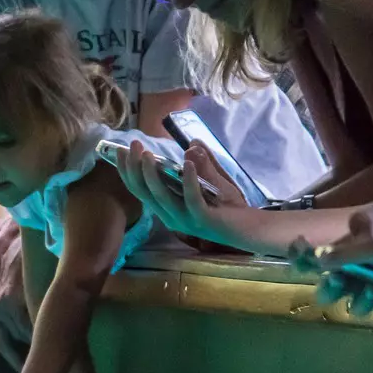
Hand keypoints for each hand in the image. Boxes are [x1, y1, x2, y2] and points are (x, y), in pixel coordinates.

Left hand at [0, 251, 30, 372]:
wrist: (14, 239)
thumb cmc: (8, 258)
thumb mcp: (0, 281)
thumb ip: (1, 300)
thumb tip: (10, 318)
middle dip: (6, 360)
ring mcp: (2, 305)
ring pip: (16, 337)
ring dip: (27, 351)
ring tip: (38, 365)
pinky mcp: (16, 301)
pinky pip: (28, 326)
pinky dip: (36, 337)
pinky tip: (46, 346)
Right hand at [116, 141, 253, 248]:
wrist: (251, 229)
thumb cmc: (229, 207)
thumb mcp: (211, 181)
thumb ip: (202, 164)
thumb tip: (192, 143)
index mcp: (167, 208)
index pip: (140, 189)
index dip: (127, 171)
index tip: (121, 150)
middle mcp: (170, 215)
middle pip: (145, 192)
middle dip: (135, 168)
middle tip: (133, 146)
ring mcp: (185, 218)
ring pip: (161, 196)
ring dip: (152, 174)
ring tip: (148, 155)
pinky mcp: (203, 219)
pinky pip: (191, 198)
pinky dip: (188, 180)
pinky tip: (186, 162)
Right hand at [315, 203, 372, 314]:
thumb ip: (364, 220)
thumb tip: (355, 242)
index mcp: (344, 254)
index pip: (316, 263)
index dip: (305, 265)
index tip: (309, 267)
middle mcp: (352, 275)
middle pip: (331, 290)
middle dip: (330, 290)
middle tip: (339, 283)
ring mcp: (372, 290)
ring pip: (356, 304)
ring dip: (359, 301)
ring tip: (370, 292)